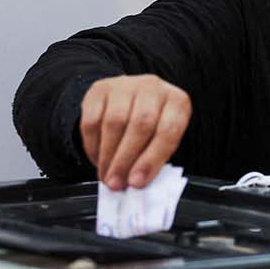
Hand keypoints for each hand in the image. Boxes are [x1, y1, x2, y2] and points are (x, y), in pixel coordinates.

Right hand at [79, 75, 190, 190]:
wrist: (130, 97)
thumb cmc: (152, 124)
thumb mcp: (162, 138)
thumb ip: (155, 159)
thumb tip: (136, 183)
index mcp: (177, 101)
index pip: (169, 130)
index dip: (152, 159)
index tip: (137, 182)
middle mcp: (153, 87)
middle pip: (140, 124)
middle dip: (126, 160)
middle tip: (117, 183)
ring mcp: (125, 85)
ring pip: (114, 122)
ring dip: (108, 155)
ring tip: (106, 176)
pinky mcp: (100, 89)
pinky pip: (92, 120)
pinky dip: (93, 145)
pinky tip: (97, 159)